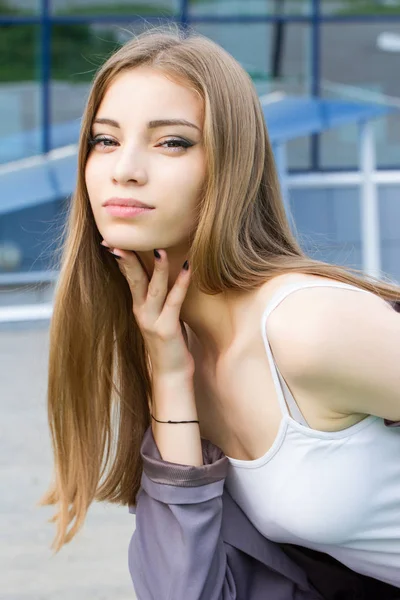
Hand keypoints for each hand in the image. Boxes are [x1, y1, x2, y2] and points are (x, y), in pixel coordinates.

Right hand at [102, 242, 194, 377]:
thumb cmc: (169, 344)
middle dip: (127, 258)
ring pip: (153, 288)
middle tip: (118, 239)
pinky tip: (188, 268)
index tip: (113, 240)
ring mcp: (152, 321)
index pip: (127, 277)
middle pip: (133, 279)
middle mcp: (141, 312)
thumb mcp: (158, 317)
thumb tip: (161, 277)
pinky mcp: (167, 329)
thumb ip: (157, 298)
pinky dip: (181, 283)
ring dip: (157, 268)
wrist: (170, 375)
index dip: (122, 258)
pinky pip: (174, 301)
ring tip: (159, 248)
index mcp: (138, 307)